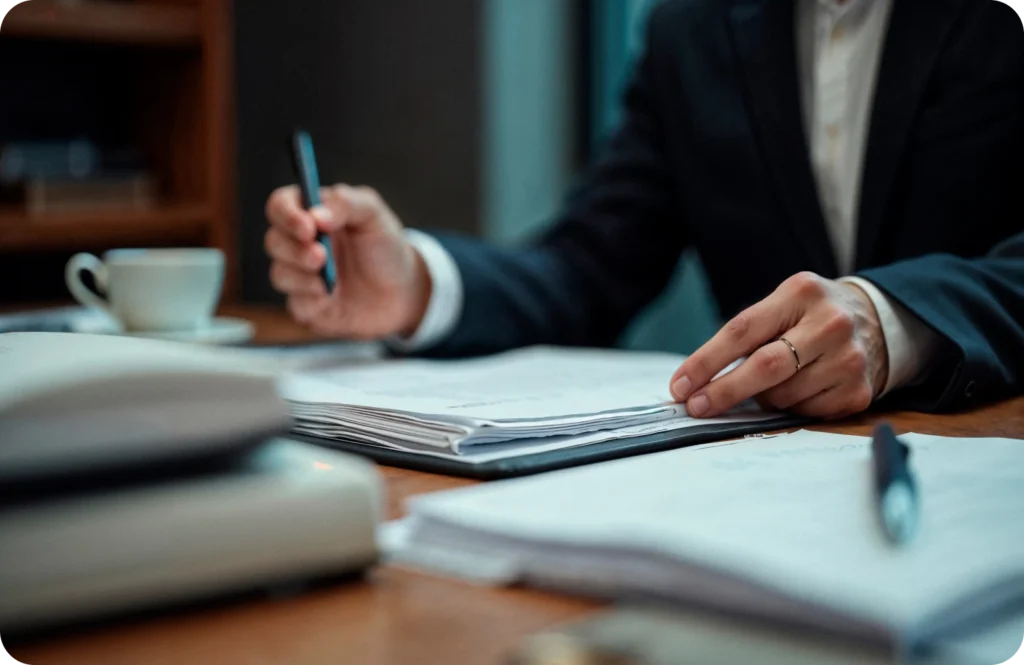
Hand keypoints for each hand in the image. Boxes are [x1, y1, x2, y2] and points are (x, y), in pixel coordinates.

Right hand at [264, 184, 430, 338]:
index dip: (286, 215)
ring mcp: (302, 276)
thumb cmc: (386, 248)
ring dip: (302, 277)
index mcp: (311, 215)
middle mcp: (300, 244)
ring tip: (330, 280)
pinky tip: (331, 297)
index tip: (307, 228)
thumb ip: (346, 204)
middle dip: (295, 250)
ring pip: (279, 274)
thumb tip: (314, 215)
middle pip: (273, 241)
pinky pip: (295, 304)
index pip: (279, 206)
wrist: (404, 293)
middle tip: (321, 256)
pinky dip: (312, 301)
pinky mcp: (308, 306)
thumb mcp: (374, 215)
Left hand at [669, 272, 887, 419]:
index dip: (706, 361)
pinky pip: (805, 412)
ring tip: (768, 385)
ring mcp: (849, 358)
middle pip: (764, 366)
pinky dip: (789, 408)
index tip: (680, 385)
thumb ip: (746, 335)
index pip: (742, 330)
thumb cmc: (812, 316)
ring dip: (761, 399)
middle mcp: (830, 323)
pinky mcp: (858, 391)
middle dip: (724, 391)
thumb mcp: (783, 305)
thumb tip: (697, 381)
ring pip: (782, 396)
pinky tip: (798, 390)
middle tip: (696, 406)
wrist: (879, 322)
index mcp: (800, 293)